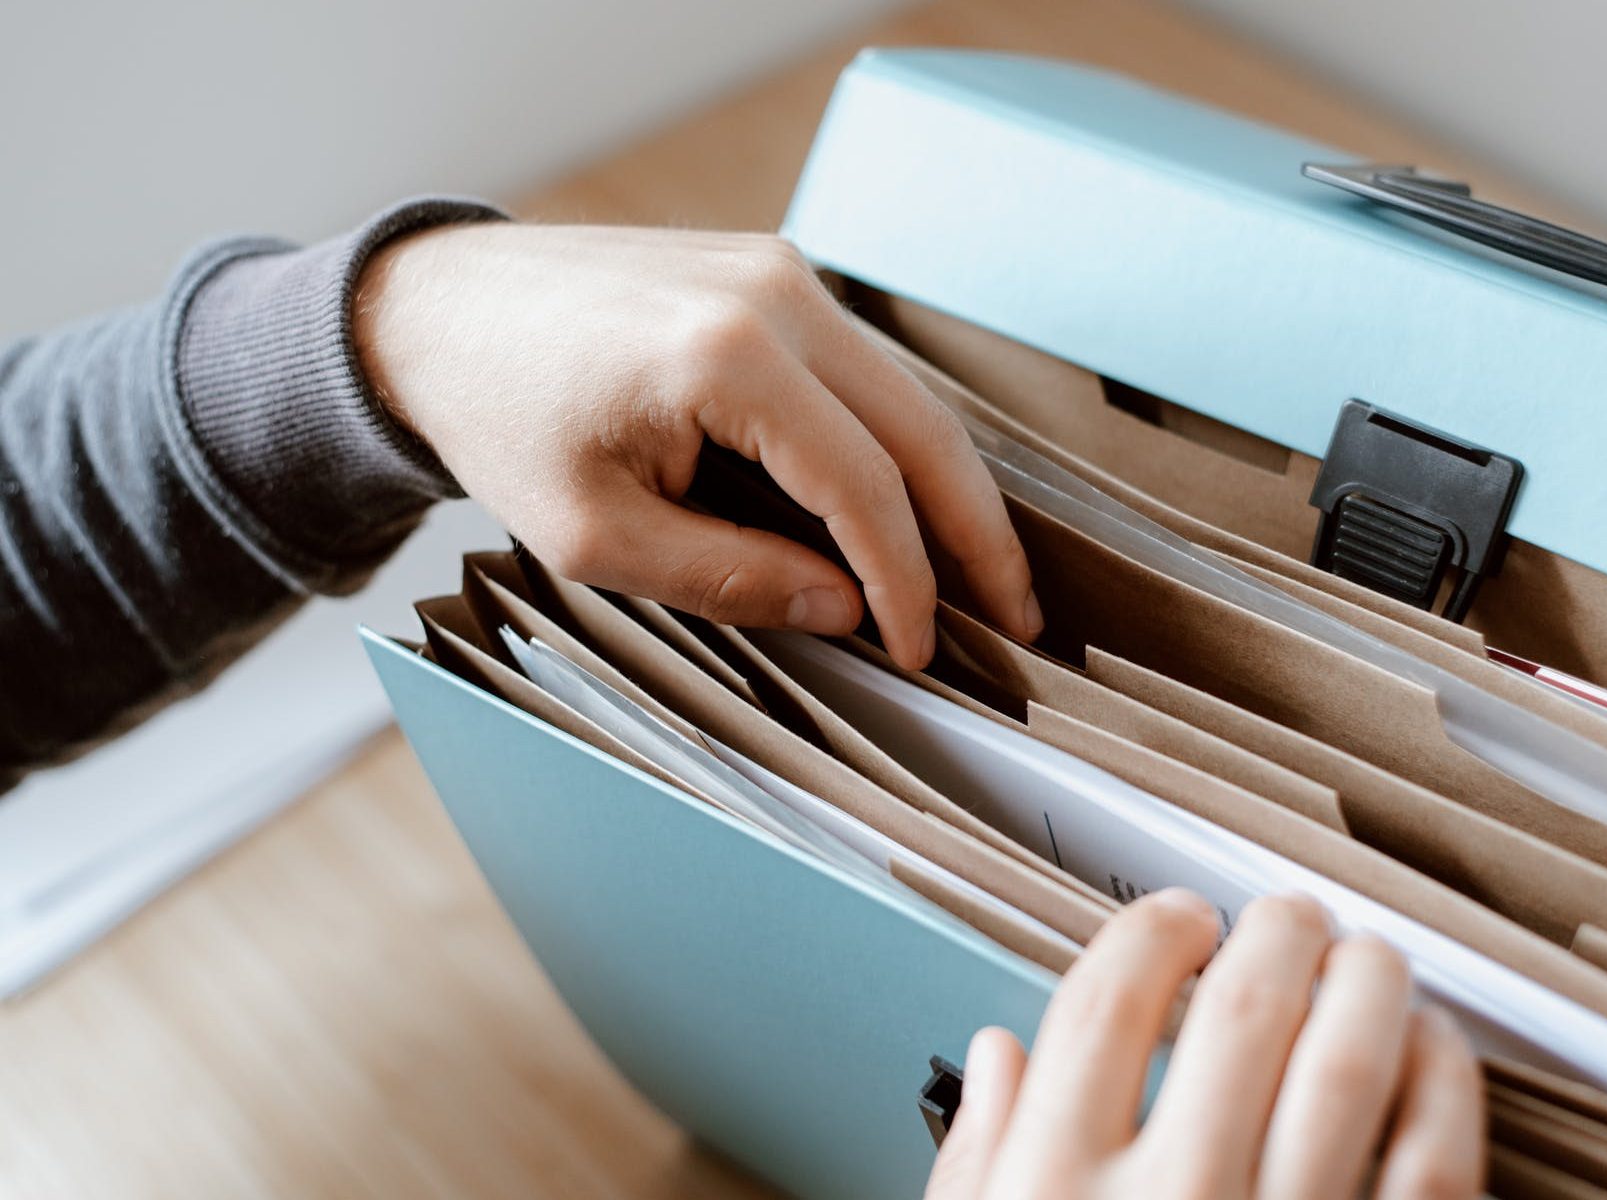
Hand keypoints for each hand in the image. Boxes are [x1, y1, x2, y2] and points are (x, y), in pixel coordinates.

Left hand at [353, 223, 1041, 668]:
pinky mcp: (771, 274)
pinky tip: (913, 504)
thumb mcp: (597, 535)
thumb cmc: (499, 419)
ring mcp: (780, 271)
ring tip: (984, 573)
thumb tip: (846, 608)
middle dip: (978, 534)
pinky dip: (898, 443)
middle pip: (923, 430)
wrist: (433, 310)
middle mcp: (775, 294)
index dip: (906, 581)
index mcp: (727, 356)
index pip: (864, 486)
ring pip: (908, 396)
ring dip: (950, 488)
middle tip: (1019, 617)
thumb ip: (733, 576)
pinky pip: (863, 370)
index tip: (920, 648)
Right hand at [927, 891, 1484, 1199]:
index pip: (1106, 1002)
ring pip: (1348, 1064)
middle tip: (1290, 919)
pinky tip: (1430, 1051)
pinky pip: (1431, 1161)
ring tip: (1366, 958)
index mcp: (1054, 1187)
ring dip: (1367, 984)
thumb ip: (979, 1163)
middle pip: (1242, 1008)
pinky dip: (1442, 1085)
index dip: (1152, 931)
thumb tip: (998, 1057)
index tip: (1179, 918)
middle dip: (1278, 934)